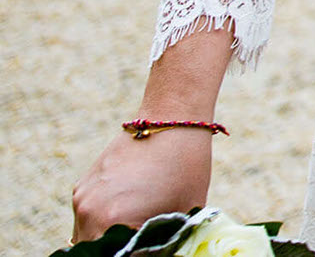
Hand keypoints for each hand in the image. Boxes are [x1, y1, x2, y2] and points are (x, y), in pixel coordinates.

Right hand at [73, 29, 232, 239]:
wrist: (171, 118)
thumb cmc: (186, 166)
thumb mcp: (185, 212)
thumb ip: (165, 241)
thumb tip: (161, 253)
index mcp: (112, 221)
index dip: (136, 256)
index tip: (149, 250)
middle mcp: (88, 212)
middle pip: (95, 251)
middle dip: (117, 251)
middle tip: (141, 245)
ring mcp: (81, 199)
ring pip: (87, 238)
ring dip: (106, 240)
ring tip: (136, 231)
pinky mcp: (81, 188)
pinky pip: (87, 219)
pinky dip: (102, 224)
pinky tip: (129, 214)